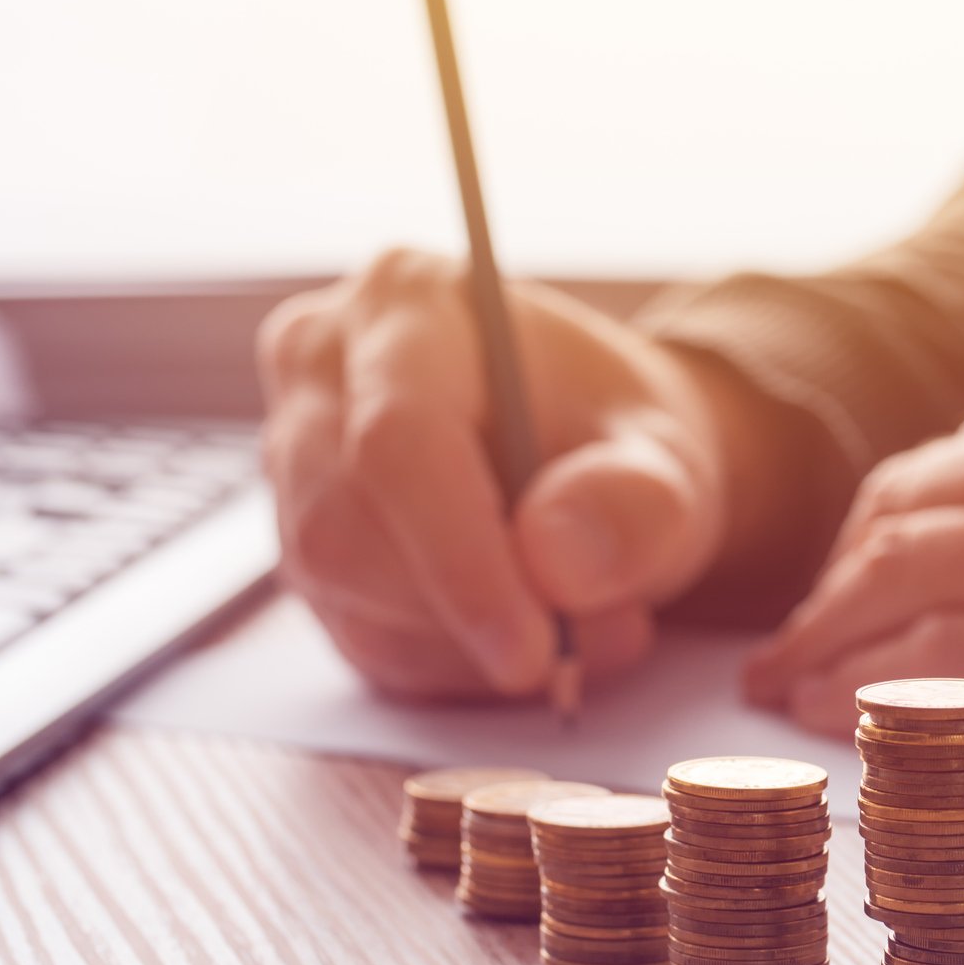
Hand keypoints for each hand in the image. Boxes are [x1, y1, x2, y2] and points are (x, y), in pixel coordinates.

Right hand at [258, 250, 757, 698]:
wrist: (599, 455)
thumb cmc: (624, 436)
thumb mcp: (668, 457)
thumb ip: (635, 500)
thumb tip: (554, 561)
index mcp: (407, 301)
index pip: (398, 437)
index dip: (459, 555)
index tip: (532, 648)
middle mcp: (322, 363)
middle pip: (346, 522)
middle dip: (466, 611)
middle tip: (584, 646)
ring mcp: (295, 455)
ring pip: (339, 587)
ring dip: (462, 644)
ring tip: (577, 632)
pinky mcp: (300, 539)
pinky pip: (351, 631)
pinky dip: (446, 662)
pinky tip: (517, 638)